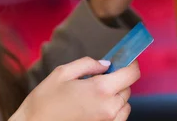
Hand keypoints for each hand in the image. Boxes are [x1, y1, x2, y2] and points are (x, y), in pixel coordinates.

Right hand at [10, 57, 139, 120]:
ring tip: (93, 93)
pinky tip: (94, 106)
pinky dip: (113, 109)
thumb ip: (87, 64)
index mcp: (100, 89)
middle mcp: (109, 107)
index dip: (130, 64)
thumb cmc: (45, 100)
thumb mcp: (62, 73)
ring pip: (124, 104)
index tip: (125, 60)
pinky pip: (119, 117)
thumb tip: (105, 64)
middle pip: (127, 88)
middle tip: (98, 76)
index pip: (131, 74)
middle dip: (117, 79)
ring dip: (115, 95)